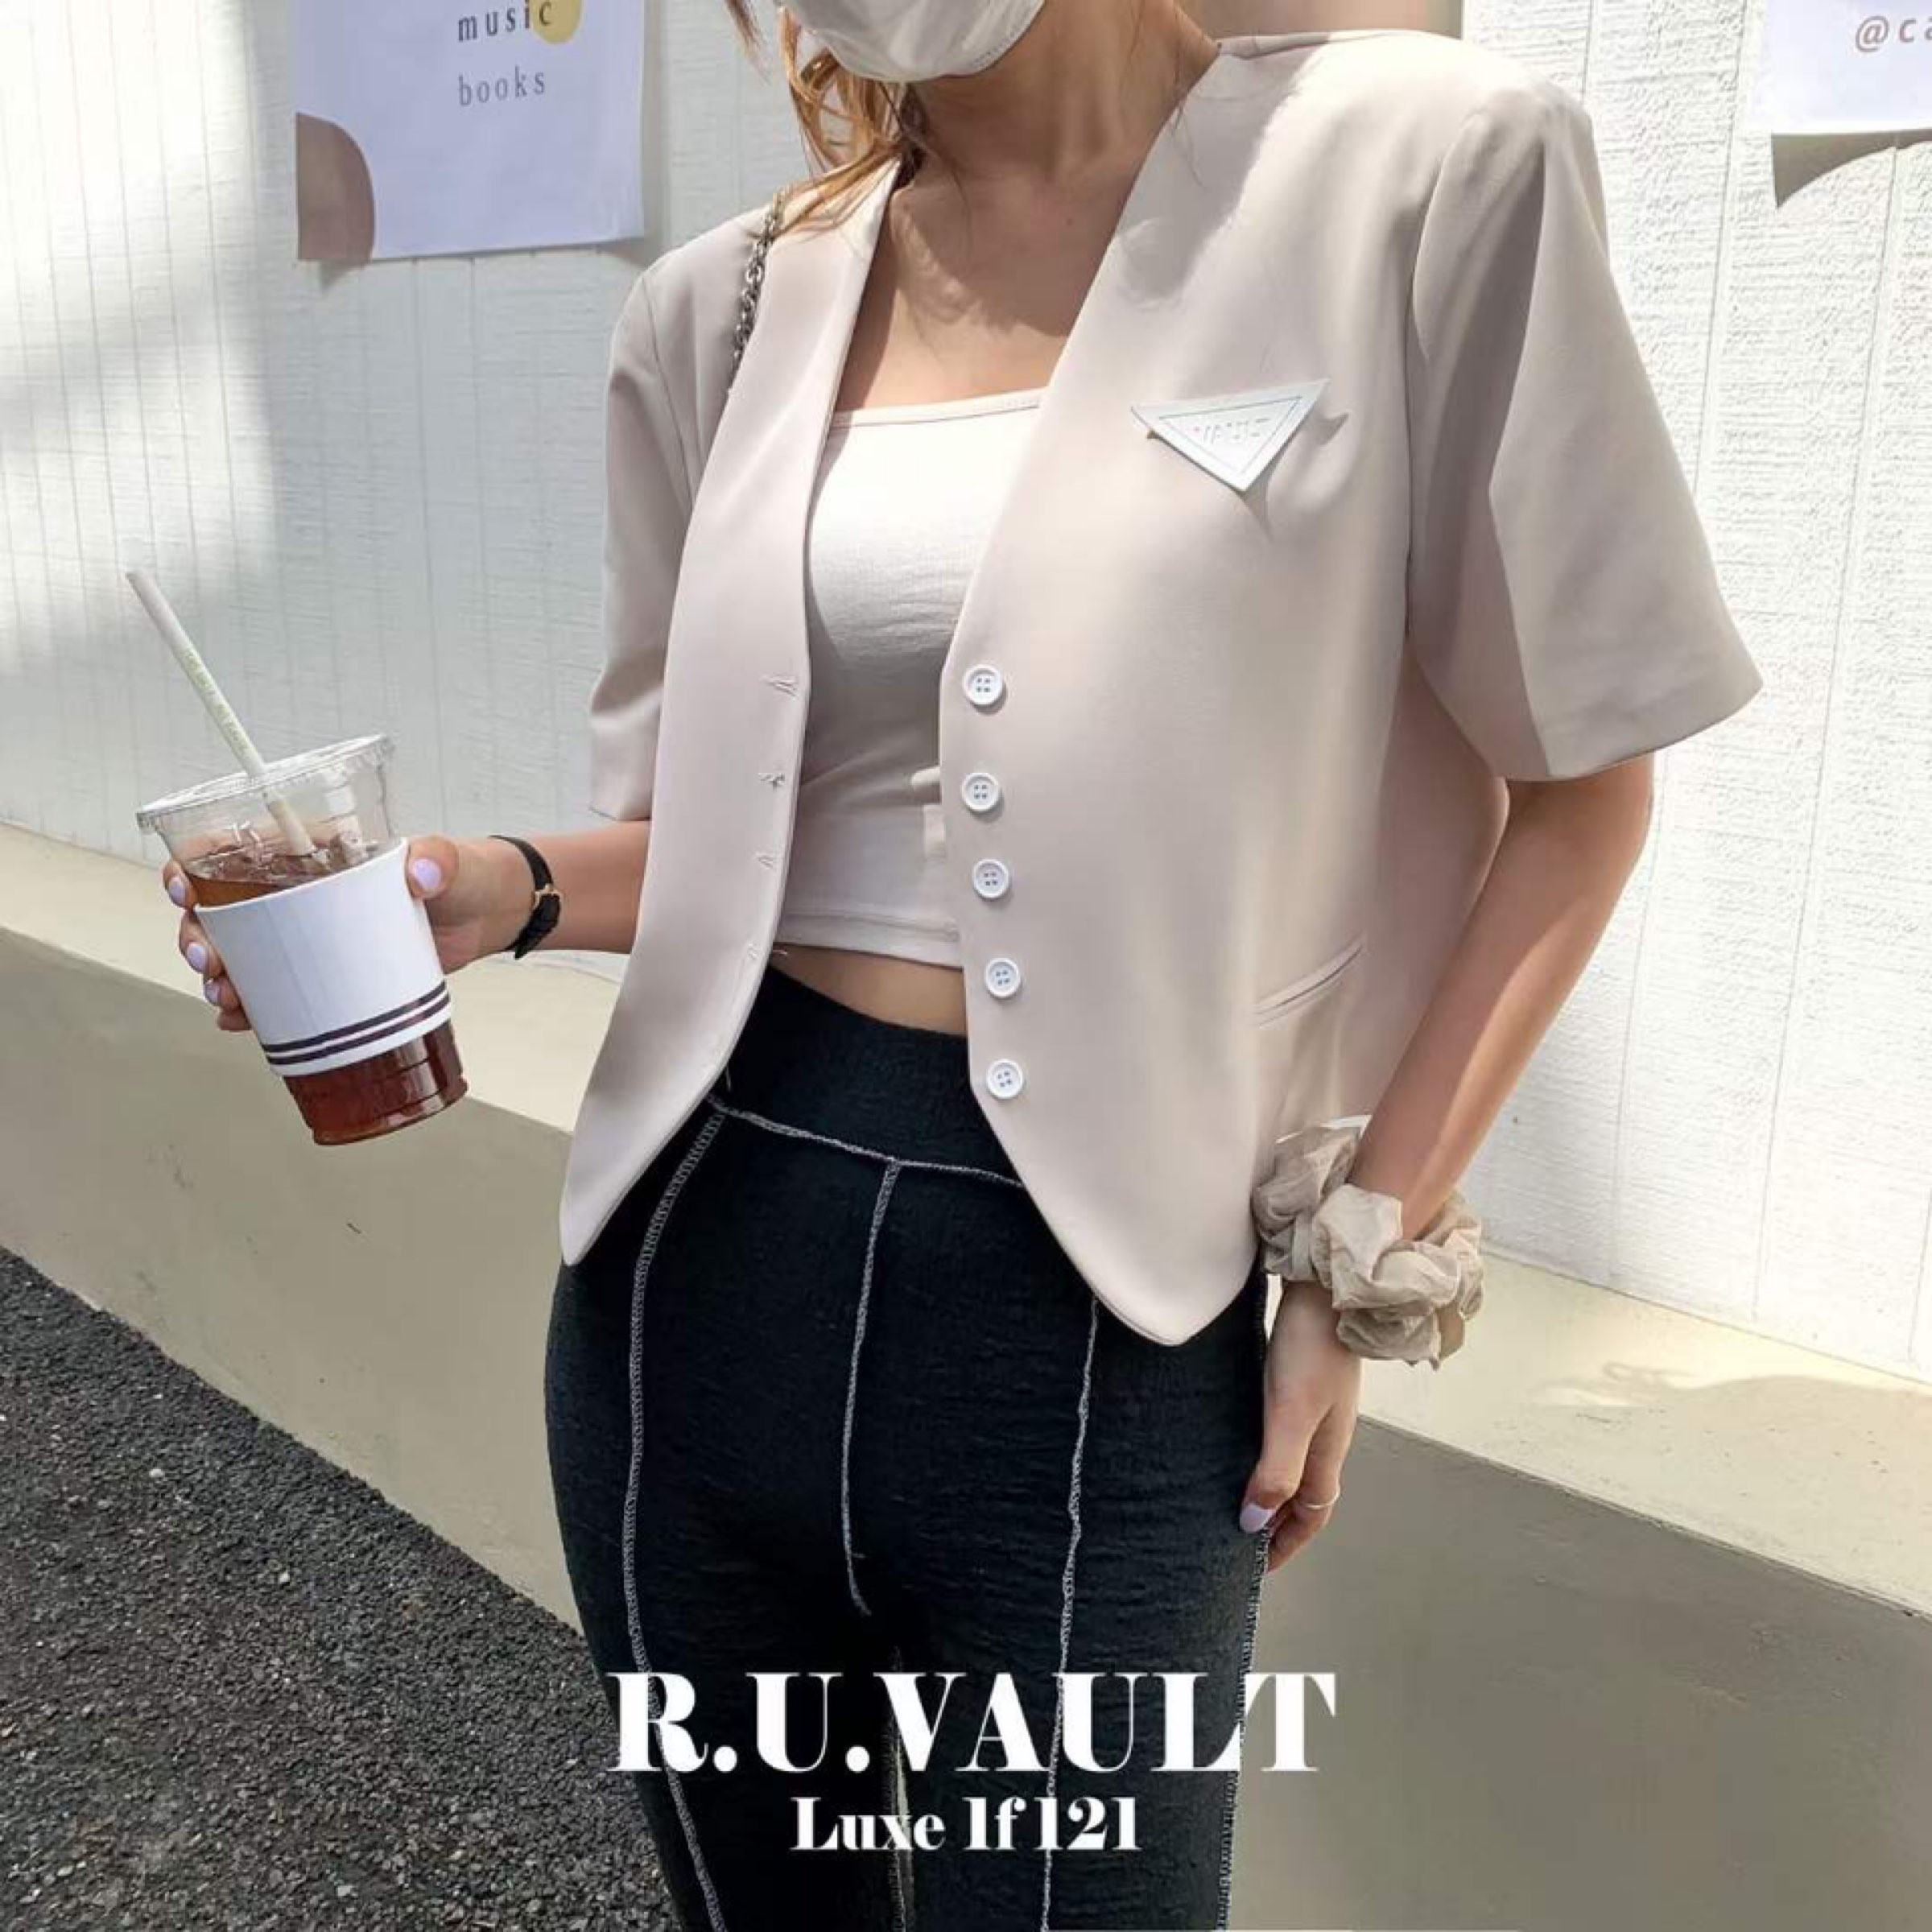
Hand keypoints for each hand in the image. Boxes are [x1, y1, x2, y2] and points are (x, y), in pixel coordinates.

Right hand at [160, 835, 533, 1034]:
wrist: (487, 916)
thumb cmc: (463, 875)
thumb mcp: (450, 862)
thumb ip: (436, 859)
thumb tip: (422, 870)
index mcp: (310, 851)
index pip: (234, 848)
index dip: (194, 864)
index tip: (183, 888)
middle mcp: (297, 892)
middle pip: (222, 910)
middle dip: (199, 936)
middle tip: (210, 964)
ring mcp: (309, 936)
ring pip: (241, 955)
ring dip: (220, 978)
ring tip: (225, 1000)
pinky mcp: (328, 972)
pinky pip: (277, 991)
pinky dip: (253, 1009)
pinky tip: (240, 1024)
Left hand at [1239, 1277, 1361, 1573]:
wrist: (1328, 1285)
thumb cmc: (1314, 1347)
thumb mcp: (1292, 1415)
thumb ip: (1276, 1469)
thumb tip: (1253, 1520)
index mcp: (1329, 1451)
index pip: (1312, 1514)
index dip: (1287, 1543)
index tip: (1257, 1568)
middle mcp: (1325, 1433)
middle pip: (1302, 1491)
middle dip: (1275, 1520)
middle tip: (1237, 1537)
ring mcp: (1313, 1404)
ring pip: (1291, 1459)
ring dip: (1267, 1482)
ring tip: (1230, 1493)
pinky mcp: (1297, 1377)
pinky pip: (1279, 1428)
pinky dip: (1261, 1447)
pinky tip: (1237, 1436)